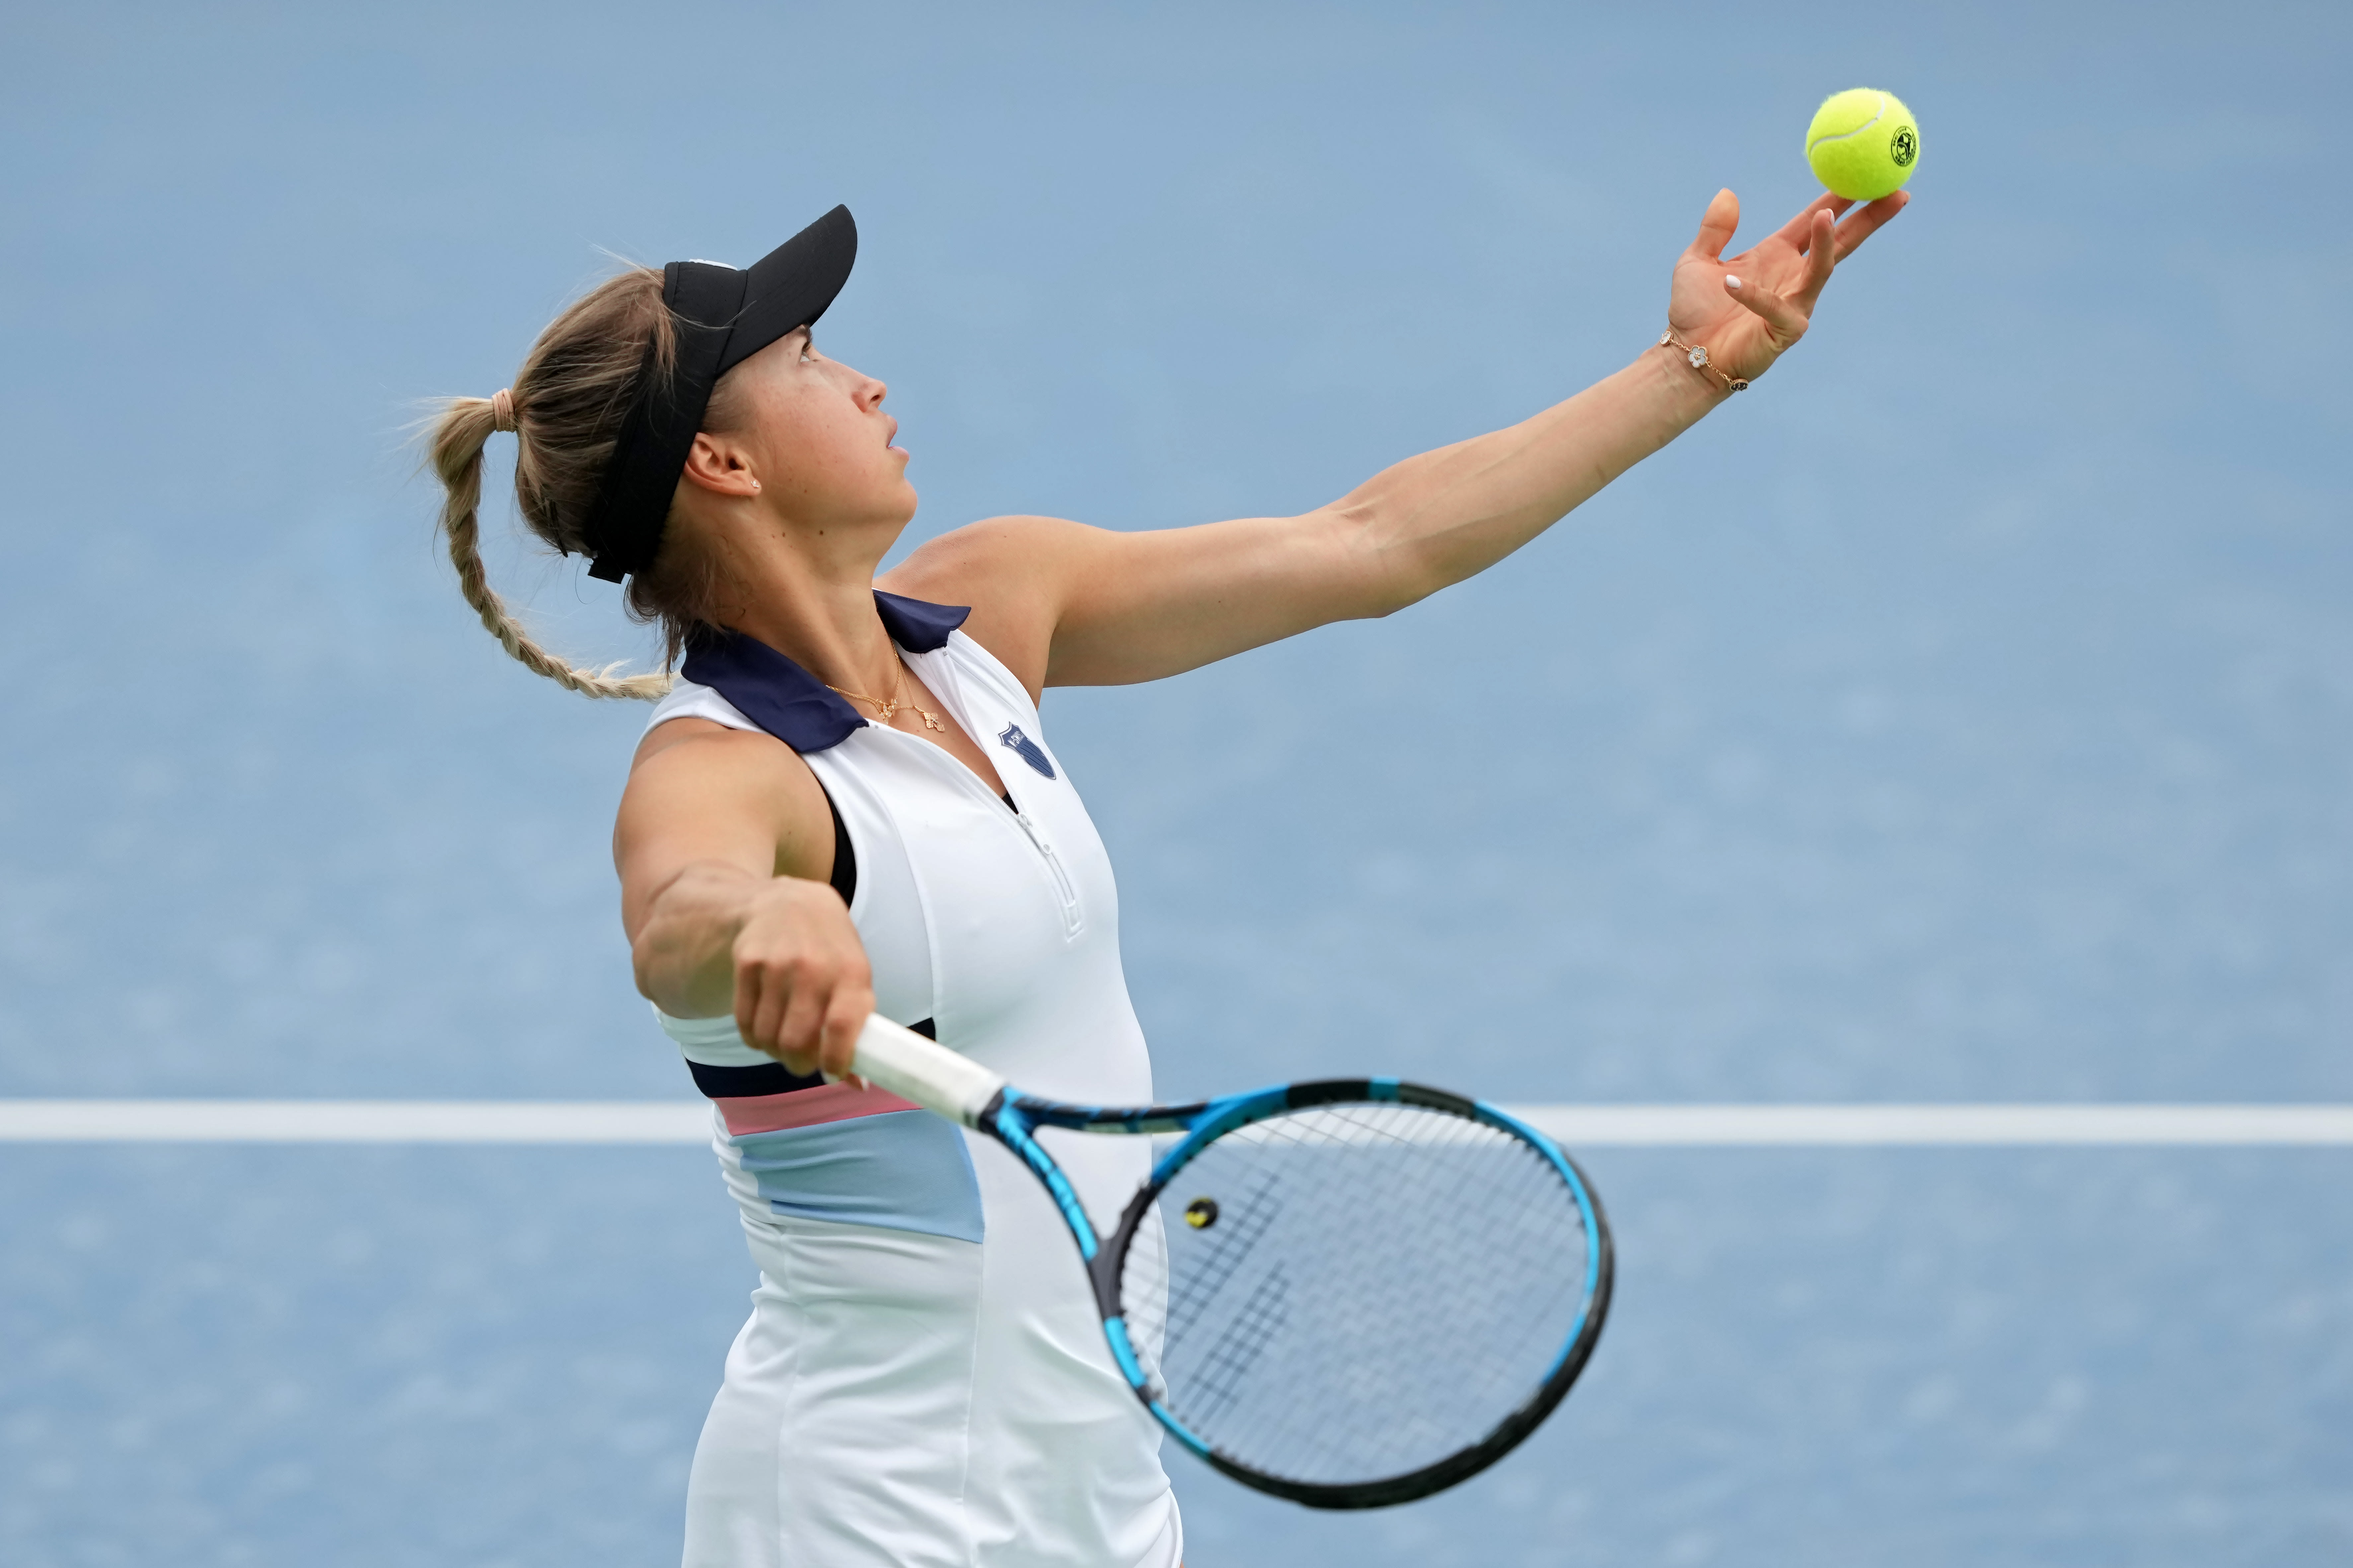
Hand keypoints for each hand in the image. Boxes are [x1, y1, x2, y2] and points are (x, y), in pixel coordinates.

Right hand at [730, 878, 873, 1078]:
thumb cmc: (831, 950)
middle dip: (798, 1064)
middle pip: (797, 1041)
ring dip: (774, 1051)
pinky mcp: (747, 963)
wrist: (791, 902)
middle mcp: (813, 966)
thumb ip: (857, 1027)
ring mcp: (777, 964)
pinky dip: (753, 1037)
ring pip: (767, 1037)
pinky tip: (764, 1026)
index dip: (835, 1060)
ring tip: (783, 1042)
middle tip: (801, 1063)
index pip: (842, 1026)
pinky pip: (744, 1023)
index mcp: (851, 971)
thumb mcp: (854, 977)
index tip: (831, 1074)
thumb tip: (858, 1085)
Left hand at [1667, 187, 1907, 385]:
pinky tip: (1731, 282)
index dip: (1839, 199)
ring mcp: (1794, 304)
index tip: (1863, 173)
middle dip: (1869, 219)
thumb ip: (1714, 229)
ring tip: (1827, 215)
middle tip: (1897, 192)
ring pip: (1821, 269)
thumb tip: (1727, 192)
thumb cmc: (1694, 312)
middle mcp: (1793, 277)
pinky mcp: (1784, 331)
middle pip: (1840, 242)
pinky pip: (1775, 308)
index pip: (1815, 222)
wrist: (1686, 356)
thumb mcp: (1697, 261)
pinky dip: (1754, 295)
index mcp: (1777, 255)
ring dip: (1826, 242)